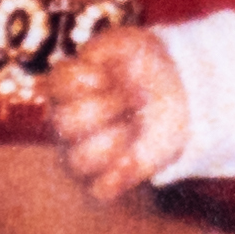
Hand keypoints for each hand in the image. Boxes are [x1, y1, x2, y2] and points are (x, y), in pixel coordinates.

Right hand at [34, 28, 188, 203]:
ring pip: (79, 160)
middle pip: (67, 123)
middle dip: (111, 107)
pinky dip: (117, 178)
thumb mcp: (128, 42)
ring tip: (137, 125)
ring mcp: (82, 152)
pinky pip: (97, 191)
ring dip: (117, 139)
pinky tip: (134, 159)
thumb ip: (106, 45)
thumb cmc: (142, 65)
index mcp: (65, 88)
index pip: (58, 84)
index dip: (92, 78)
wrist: (176, 91)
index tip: (118, 72)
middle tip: (138, 98)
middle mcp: (66, 123)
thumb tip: (95, 66)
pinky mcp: (106, 178)